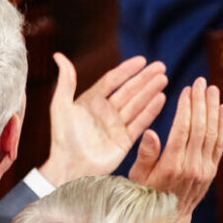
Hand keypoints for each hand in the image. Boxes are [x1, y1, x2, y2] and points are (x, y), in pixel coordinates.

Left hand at [39, 52, 167, 185]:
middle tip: (161, 66)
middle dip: (145, 78)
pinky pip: (140, 122)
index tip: (142, 60)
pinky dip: (151, 111)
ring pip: (137, 104)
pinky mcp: (125, 140)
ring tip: (163, 79)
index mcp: (91, 101)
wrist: (70, 167)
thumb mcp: (60, 106)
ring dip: (150, 91)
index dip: (127, 69)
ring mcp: (117, 126)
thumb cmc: (62, 138)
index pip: (113, 80)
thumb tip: (59, 55)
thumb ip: (65, 81)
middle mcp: (106, 112)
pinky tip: (161, 98)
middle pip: (129, 90)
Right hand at [129, 77, 222, 222]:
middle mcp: (191, 167)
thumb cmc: (145, 196)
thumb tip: (151, 132)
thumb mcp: (138, 178)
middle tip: (201, 82)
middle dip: (201, 102)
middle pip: (200, 128)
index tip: (187, 90)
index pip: (183, 130)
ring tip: (213, 89)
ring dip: (214, 109)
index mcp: (171, 166)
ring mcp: (204, 170)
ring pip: (212, 134)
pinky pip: (220, 145)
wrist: (167, 221)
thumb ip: (146, 155)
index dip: (187, 108)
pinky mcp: (211, 172)